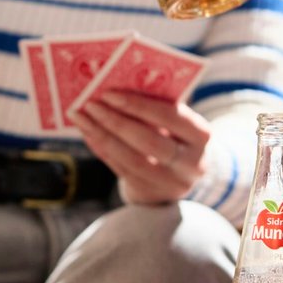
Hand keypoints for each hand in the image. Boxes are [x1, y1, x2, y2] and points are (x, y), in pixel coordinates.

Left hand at [70, 92, 210, 204]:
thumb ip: (156, 107)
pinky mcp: (151, 194)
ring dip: (102, 136)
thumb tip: (114, 88)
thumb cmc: (173, 136)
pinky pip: (121, 170)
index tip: (108, 92)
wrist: (178, 176)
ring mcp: (172, 183)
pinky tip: (88, 134)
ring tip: (81, 118)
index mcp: (201, 135)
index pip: (170, 116)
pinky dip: (102, 150)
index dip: (138, 105)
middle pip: (149, 141)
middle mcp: (191, 162)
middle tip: (91, 105)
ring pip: (131, 159)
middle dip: (116, 121)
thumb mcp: (174, 123)